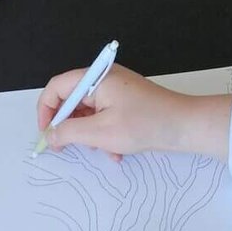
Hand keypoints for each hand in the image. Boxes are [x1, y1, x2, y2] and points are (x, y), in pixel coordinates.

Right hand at [35, 65, 231, 160]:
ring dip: (90, 136)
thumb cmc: (144, 125)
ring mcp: (116, 91)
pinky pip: (104, 118)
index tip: (46, 134)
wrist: (185, 126)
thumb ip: (68, 133)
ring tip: (103, 150)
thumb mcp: (100, 132)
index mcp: (96, 78)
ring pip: (88, 113)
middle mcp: (104, 79)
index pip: (57, 88)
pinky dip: (105, 136)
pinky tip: (116, 153)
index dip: (46, 111)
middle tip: (68, 148)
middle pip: (72, 101)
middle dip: (70, 127)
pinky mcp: (126, 103)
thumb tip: (49, 136)